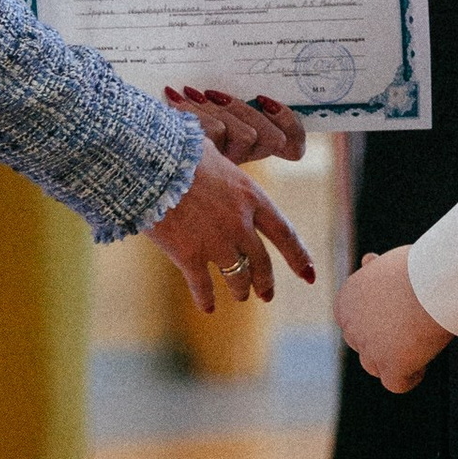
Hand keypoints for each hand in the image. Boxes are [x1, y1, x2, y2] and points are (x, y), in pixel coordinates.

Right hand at [146, 137, 315, 311]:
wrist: (149, 162)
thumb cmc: (178, 151)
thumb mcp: (214, 154)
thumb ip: (224, 170)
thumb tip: (217, 158)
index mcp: (251, 197)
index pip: (285, 233)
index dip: (299, 257)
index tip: (308, 275)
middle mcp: (239, 223)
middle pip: (261, 262)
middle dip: (265, 282)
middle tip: (266, 295)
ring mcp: (216, 242)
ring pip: (237, 276)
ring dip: (240, 290)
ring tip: (240, 296)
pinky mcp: (189, 255)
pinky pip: (202, 285)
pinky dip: (206, 299)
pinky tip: (208, 308)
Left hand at [166, 84, 307, 166]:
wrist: (128, 139)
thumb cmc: (162, 118)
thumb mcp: (195, 103)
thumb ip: (219, 98)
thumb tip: (236, 76)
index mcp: (243, 146)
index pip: (291, 146)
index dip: (288, 123)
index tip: (265, 98)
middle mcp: (237, 161)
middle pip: (270, 139)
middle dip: (244, 110)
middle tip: (217, 94)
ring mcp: (222, 168)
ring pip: (245, 135)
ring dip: (218, 109)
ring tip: (190, 94)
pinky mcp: (202, 167)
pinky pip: (214, 134)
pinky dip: (195, 112)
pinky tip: (174, 99)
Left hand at [337, 246, 450, 396]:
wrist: (438, 280)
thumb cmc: (420, 265)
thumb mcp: (390, 262)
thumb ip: (376, 270)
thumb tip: (368, 261)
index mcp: (346, 300)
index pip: (352, 323)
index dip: (373, 323)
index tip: (397, 316)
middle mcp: (351, 326)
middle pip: (362, 345)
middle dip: (381, 342)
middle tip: (410, 330)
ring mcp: (370, 348)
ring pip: (374, 366)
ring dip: (391, 361)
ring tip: (418, 347)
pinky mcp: (391, 365)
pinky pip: (395, 384)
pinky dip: (409, 379)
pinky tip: (423, 367)